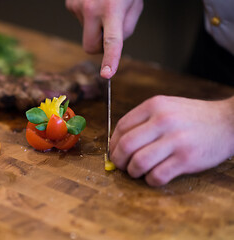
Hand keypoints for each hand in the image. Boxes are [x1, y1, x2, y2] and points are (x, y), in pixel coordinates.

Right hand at [65, 0, 142, 78]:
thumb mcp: (134, 5)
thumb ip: (125, 29)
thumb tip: (110, 45)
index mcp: (112, 9)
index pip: (112, 41)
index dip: (110, 59)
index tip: (106, 74)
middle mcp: (91, 8)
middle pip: (90, 47)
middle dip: (99, 46)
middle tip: (109, 31)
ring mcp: (77, 6)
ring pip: (86, 34)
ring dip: (96, 27)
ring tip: (103, 7)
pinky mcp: (70, 4)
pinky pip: (81, 22)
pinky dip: (89, 18)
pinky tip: (94, 4)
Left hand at [109, 95, 233, 185]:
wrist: (227, 122)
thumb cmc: (192, 117)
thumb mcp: (166, 107)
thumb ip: (143, 120)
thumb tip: (118, 142)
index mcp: (154, 106)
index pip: (121, 127)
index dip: (113, 143)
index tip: (114, 152)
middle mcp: (163, 121)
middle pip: (126, 146)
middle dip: (118, 160)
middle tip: (121, 166)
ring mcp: (176, 140)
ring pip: (139, 162)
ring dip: (132, 172)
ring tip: (136, 172)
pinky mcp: (186, 159)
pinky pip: (157, 175)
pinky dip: (150, 180)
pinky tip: (153, 176)